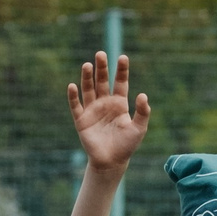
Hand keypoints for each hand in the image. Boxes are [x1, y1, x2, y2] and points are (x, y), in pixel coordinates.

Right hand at [68, 52, 149, 171]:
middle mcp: (105, 103)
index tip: (123, 57)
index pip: (121, 83)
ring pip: (88, 89)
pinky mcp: (81, 119)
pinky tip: (73, 86)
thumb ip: (142, 112)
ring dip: (87, 77)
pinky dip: (73, 96)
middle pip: (102, 81)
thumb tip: (143, 95)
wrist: (111, 161)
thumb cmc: (127, 145)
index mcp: (119, 104)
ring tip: (87, 65)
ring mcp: (92, 110)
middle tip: (100, 54)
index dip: (121, 70)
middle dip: (101, 68)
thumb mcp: (139, 129)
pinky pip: (76, 105)